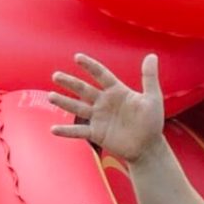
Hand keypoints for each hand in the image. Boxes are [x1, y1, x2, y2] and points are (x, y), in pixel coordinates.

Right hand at [49, 52, 163, 163]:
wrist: (148, 147)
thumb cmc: (152, 122)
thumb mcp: (153, 98)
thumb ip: (149, 77)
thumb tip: (152, 55)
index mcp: (116, 91)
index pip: (100, 75)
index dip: (89, 66)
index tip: (77, 57)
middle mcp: (104, 102)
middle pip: (84, 89)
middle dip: (70, 83)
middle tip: (56, 75)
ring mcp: (98, 117)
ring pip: (78, 107)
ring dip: (64, 102)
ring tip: (50, 96)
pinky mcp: (96, 133)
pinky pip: (78, 131)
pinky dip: (66, 131)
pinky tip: (53, 129)